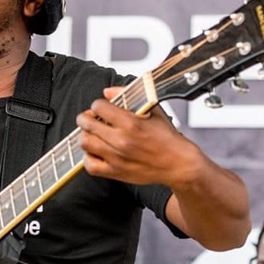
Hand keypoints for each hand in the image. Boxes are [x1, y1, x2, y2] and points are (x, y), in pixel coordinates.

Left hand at [76, 86, 207, 187]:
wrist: (178, 164)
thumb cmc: (168, 139)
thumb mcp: (153, 110)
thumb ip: (129, 97)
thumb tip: (108, 92)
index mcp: (131, 123)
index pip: (99, 106)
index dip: (97, 104)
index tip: (100, 107)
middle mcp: (121, 140)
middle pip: (86, 124)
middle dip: (86, 117)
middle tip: (90, 118)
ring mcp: (116, 157)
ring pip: (85, 143)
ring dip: (86, 135)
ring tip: (93, 134)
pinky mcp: (116, 172)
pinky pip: (90, 165)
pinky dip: (88, 158)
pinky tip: (95, 152)